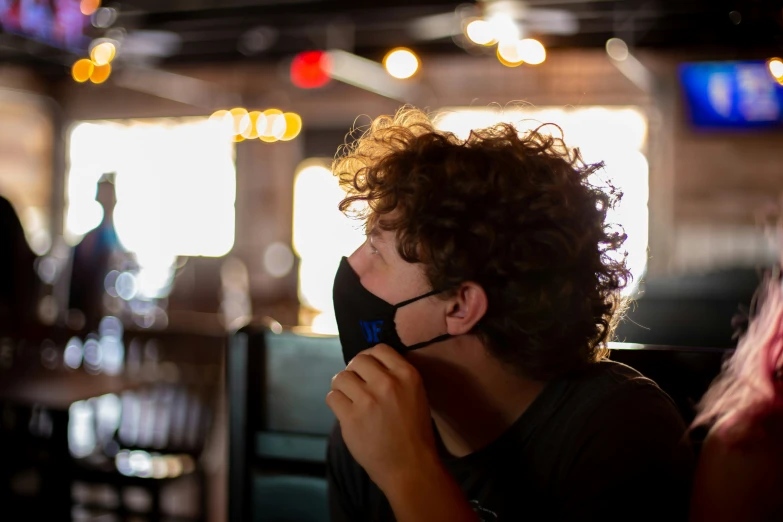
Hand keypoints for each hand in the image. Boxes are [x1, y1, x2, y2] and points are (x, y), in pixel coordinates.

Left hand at [326, 343, 438, 491]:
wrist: (410, 466)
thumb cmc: (415, 432)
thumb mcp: (416, 395)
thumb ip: (395, 376)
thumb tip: (370, 365)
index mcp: (407, 375)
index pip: (379, 349)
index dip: (370, 359)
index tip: (368, 371)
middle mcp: (386, 382)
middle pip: (357, 361)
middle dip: (354, 372)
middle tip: (357, 387)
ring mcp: (367, 400)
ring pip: (340, 377)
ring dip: (342, 387)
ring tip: (349, 399)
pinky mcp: (351, 418)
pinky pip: (332, 397)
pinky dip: (336, 403)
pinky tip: (346, 412)